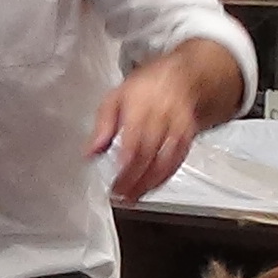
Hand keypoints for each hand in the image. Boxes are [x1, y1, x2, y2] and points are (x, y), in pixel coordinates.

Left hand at [90, 56, 210, 200]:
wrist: (181, 80)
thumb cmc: (145, 89)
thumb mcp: (115, 98)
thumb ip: (102, 125)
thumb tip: (90, 151)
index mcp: (140, 106)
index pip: (133, 140)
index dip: (125, 164)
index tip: (115, 181)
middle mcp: (161, 118)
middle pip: (149, 154)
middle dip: (134, 179)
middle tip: (120, 196)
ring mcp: (177, 129)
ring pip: (165, 161)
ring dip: (149, 183)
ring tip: (132, 198)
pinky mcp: (187, 138)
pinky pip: (176, 162)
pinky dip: (163, 178)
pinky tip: (150, 187)